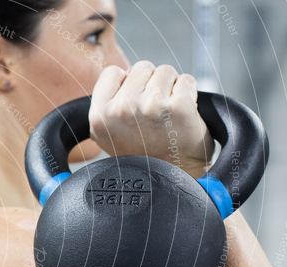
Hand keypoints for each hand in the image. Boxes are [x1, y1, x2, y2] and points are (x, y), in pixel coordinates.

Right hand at [88, 61, 214, 177]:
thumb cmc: (145, 154)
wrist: (174, 178)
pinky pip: (187, 80)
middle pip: (141, 67)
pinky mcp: (178, 107)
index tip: (133, 105)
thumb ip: (107, 104)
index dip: (126, 85)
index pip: (112, 72)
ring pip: (165, 71)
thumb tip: (121, 74)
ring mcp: (150, 107)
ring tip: (167, 116)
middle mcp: (121, 110)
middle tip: (153, 115)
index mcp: (99, 117)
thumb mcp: (109, 134)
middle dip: (150, 84)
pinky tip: (182, 116)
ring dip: (171, 89)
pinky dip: (189, 94)